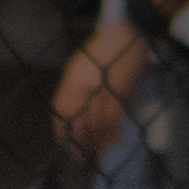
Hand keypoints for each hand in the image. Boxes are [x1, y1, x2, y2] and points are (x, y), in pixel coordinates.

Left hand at [53, 12, 150, 157]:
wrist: (127, 33)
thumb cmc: (103, 48)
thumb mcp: (81, 64)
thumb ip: (74, 86)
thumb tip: (72, 114)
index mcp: (73, 76)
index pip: (62, 109)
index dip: (61, 129)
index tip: (63, 142)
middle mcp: (86, 84)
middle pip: (77, 120)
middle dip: (77, 141)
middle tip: (79, 155)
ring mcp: (103, 88)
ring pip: (96, 123)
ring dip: (95, 140)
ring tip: (94, 149)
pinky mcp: (119, 92)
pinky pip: (113, 119)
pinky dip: (111, 134)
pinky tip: (109, 141)